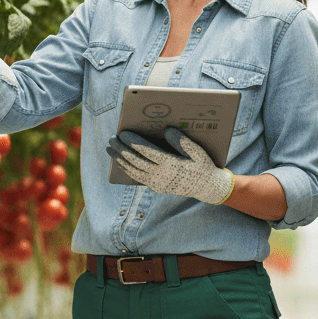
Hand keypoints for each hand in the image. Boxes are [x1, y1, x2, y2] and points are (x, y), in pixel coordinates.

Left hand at [106, 128, 233, 205]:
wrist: (207, 188)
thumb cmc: (203, 166)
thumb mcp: (198, 152)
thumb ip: (182, 141)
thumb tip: (167, 130)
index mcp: (171, 164)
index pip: (147, 151)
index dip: (133, 142)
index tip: (123, 132)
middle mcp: (162, 175)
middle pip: (135, 161)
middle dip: (121, 149)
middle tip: (112, 139)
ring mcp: (158, 183)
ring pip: (133, 171)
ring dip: (120, 159)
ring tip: (110, 149)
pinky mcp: (157, 187)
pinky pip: (137, 178)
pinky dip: (127, 169)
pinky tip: (121, 162)